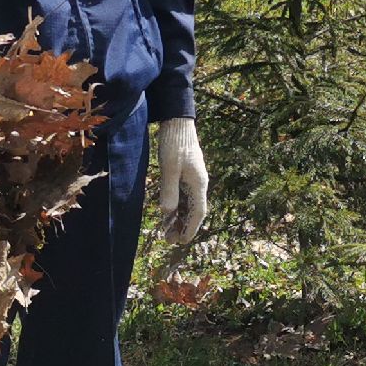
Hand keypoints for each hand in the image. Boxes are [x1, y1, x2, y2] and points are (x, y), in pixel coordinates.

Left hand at [154, 118, 207, 243]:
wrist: (177, 123)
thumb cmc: (174, 144)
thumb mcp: (169, 168)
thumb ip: (169, 190)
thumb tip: (167, 212)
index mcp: (199, 183)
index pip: (198, 212)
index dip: (191, 228)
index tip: (182, 241)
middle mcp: (198, 184)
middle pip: (193, 211)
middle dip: (183, 227)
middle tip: (169, 240)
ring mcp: (192, 179)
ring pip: (187, 205)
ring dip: (178, 219)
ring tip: (166, 232)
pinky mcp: (185, 175)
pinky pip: (182, 196)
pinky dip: (175, 208)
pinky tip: (167, 215)